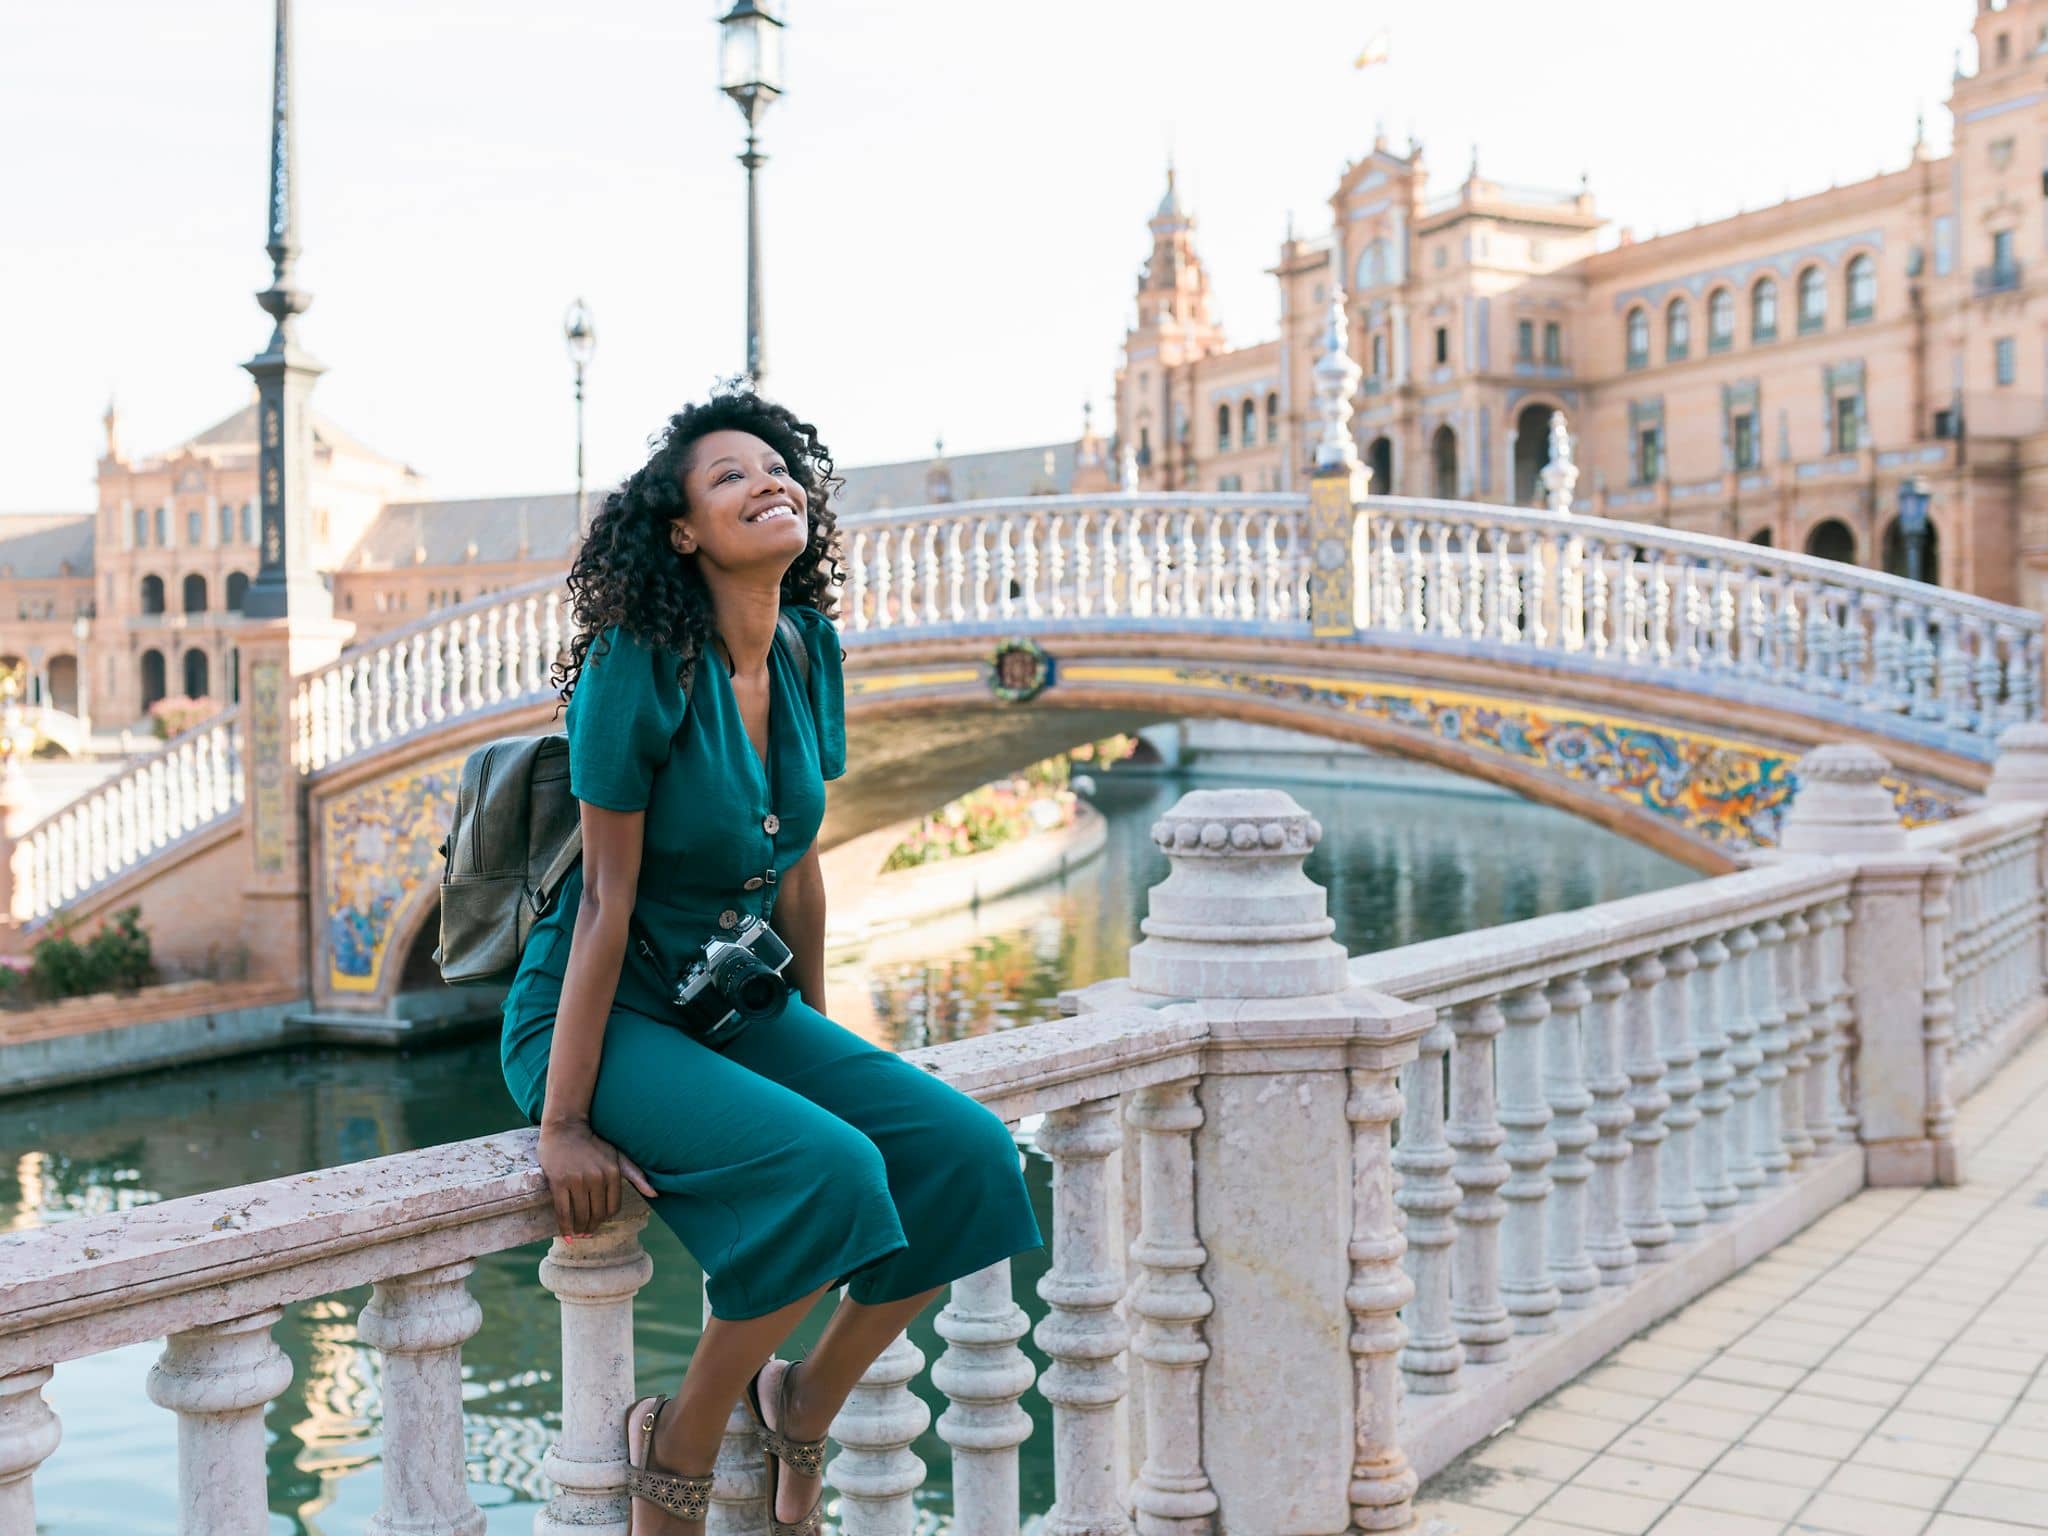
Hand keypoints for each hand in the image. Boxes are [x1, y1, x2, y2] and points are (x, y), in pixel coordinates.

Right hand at [537, 1119, 657, 1236]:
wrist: (565, 1128)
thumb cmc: (592, 1144)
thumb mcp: (617, 1156)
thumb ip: (636, 1175)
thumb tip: (655, 1194)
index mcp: (613, 1173)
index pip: (613, 1207)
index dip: (606, 1218)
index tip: (600, 1221)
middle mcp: (597, 1178)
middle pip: (597, 1214)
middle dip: (593, 1227)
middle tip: (588, 1232)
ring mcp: (577, 1181)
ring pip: (580, 1215)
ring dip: (580, 1229)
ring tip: (579, 1234)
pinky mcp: (559, 1182)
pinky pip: (563, 1211)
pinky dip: (565, 1227)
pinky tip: (567, 1236)